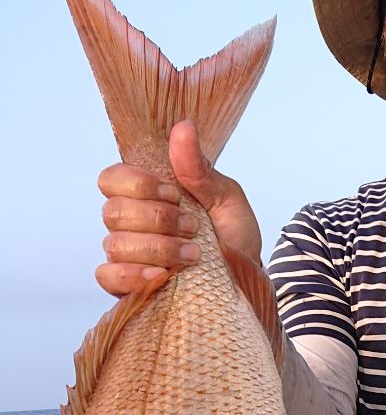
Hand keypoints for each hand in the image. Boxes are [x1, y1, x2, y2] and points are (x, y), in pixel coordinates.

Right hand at [97, 120, 261, 296]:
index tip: (175, 194)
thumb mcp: (225, 198)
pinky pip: (108, 277)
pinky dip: (133, 275)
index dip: (138, 185)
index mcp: (146, 196)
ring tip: (194, 254)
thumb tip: (183, 128)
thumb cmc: (234, 237)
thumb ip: (199, 169)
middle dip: (157, 219)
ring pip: (115, 244)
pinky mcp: (128, 286)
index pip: (111, 179)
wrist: (248, 279)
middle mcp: (130, 224)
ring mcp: (127, 256)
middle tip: (193, 227)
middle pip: (113, 212)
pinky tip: (162, 276)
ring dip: (158, 248)